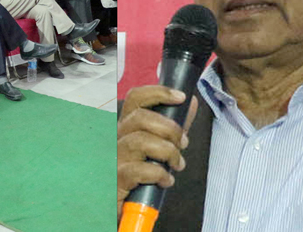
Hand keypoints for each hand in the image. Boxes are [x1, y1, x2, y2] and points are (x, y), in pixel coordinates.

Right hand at [117, 86, 197, 219]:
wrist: (126, 209)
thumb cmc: (141, 177)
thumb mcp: (159, 148)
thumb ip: (172, 126)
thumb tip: (189, 102)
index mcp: (127, 128)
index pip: (135, 99)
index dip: (158, 92)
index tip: (180, 97)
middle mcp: (116, 139)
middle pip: (139, 118)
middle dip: (169, 128)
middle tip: (182, 143)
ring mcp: (114, 158)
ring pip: (140, 141)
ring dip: (167, 152)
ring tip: (177, 164)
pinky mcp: (116, 179)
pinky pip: (139, 170)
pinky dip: (159, 174)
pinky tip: (165, 180)